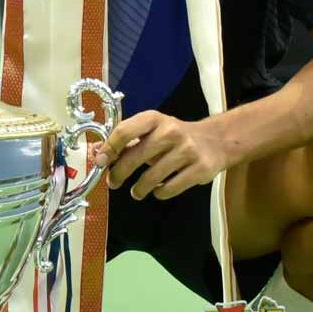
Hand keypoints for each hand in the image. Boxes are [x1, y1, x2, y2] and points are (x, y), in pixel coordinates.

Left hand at [100, 110, 231, 200]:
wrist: (216, 141)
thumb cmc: (175, 137)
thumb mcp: (152, 131)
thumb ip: (126, 142)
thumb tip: (96, 153)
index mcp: (154, 119)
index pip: (125, 131)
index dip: (109, 148)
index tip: (101, 162)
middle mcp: (171, 131)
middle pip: (135, 157)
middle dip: (119, 174)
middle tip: (113, 182)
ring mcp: (187, 150)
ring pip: (152, 178)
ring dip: (139, 189)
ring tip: (137, 191)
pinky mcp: (199, 169)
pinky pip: (169, 188)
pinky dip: (160, 193)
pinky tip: (159, 189)